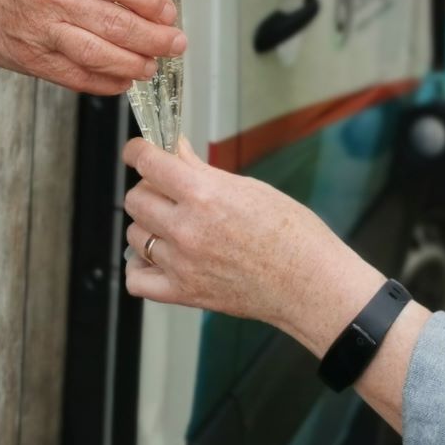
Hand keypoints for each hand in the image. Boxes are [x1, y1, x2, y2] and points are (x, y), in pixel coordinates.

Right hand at [0, 0, 185, 95]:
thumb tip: (147, 5)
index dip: (151, 1)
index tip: (168, 12)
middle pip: (115, 23)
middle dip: (154, 38)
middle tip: (175, 43)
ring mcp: (41, 31)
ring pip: (98, 54)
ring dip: (134, 64)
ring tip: (152, 65)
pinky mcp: (32, 59)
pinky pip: (77, 76)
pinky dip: (106, 82)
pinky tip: (123, 79)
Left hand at [120, 138, 382, 354]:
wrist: (310, 283)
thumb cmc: (292, 234)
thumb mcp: (249, 188)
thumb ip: (203, 172)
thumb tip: (174, 152)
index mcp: (205, 195)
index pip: (148, 163)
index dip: (138, 151)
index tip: (137, 150)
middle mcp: (187, 229)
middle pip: (135, 198)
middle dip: (148, 188)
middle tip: (168, 190)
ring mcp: (182, 264)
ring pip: (134, 234)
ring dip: (148, 226)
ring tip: (173, 226)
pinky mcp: (183, 293)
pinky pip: (136, 279)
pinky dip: (141, 266)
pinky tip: (159, 257)